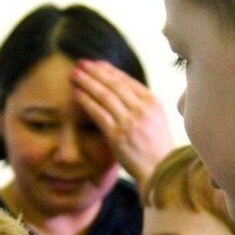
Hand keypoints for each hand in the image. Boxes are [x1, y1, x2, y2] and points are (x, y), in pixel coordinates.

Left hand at [71, 59, 173, 183]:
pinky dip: (86, 101)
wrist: (161, 172)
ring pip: (104, 95)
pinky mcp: (117, 135)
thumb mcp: (156, 121)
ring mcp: (129, 121)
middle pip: (114, 84)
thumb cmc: (157, 149)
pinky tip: (76, 94)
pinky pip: (98, 113)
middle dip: (95, 71)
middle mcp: (141, 108)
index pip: (127, 80)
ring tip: (74, 74)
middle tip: (80, 63)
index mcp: (152, 102)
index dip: (109, 70)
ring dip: (87, 82)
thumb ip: (141, 106)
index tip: (96, 64)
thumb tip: (123, 93)